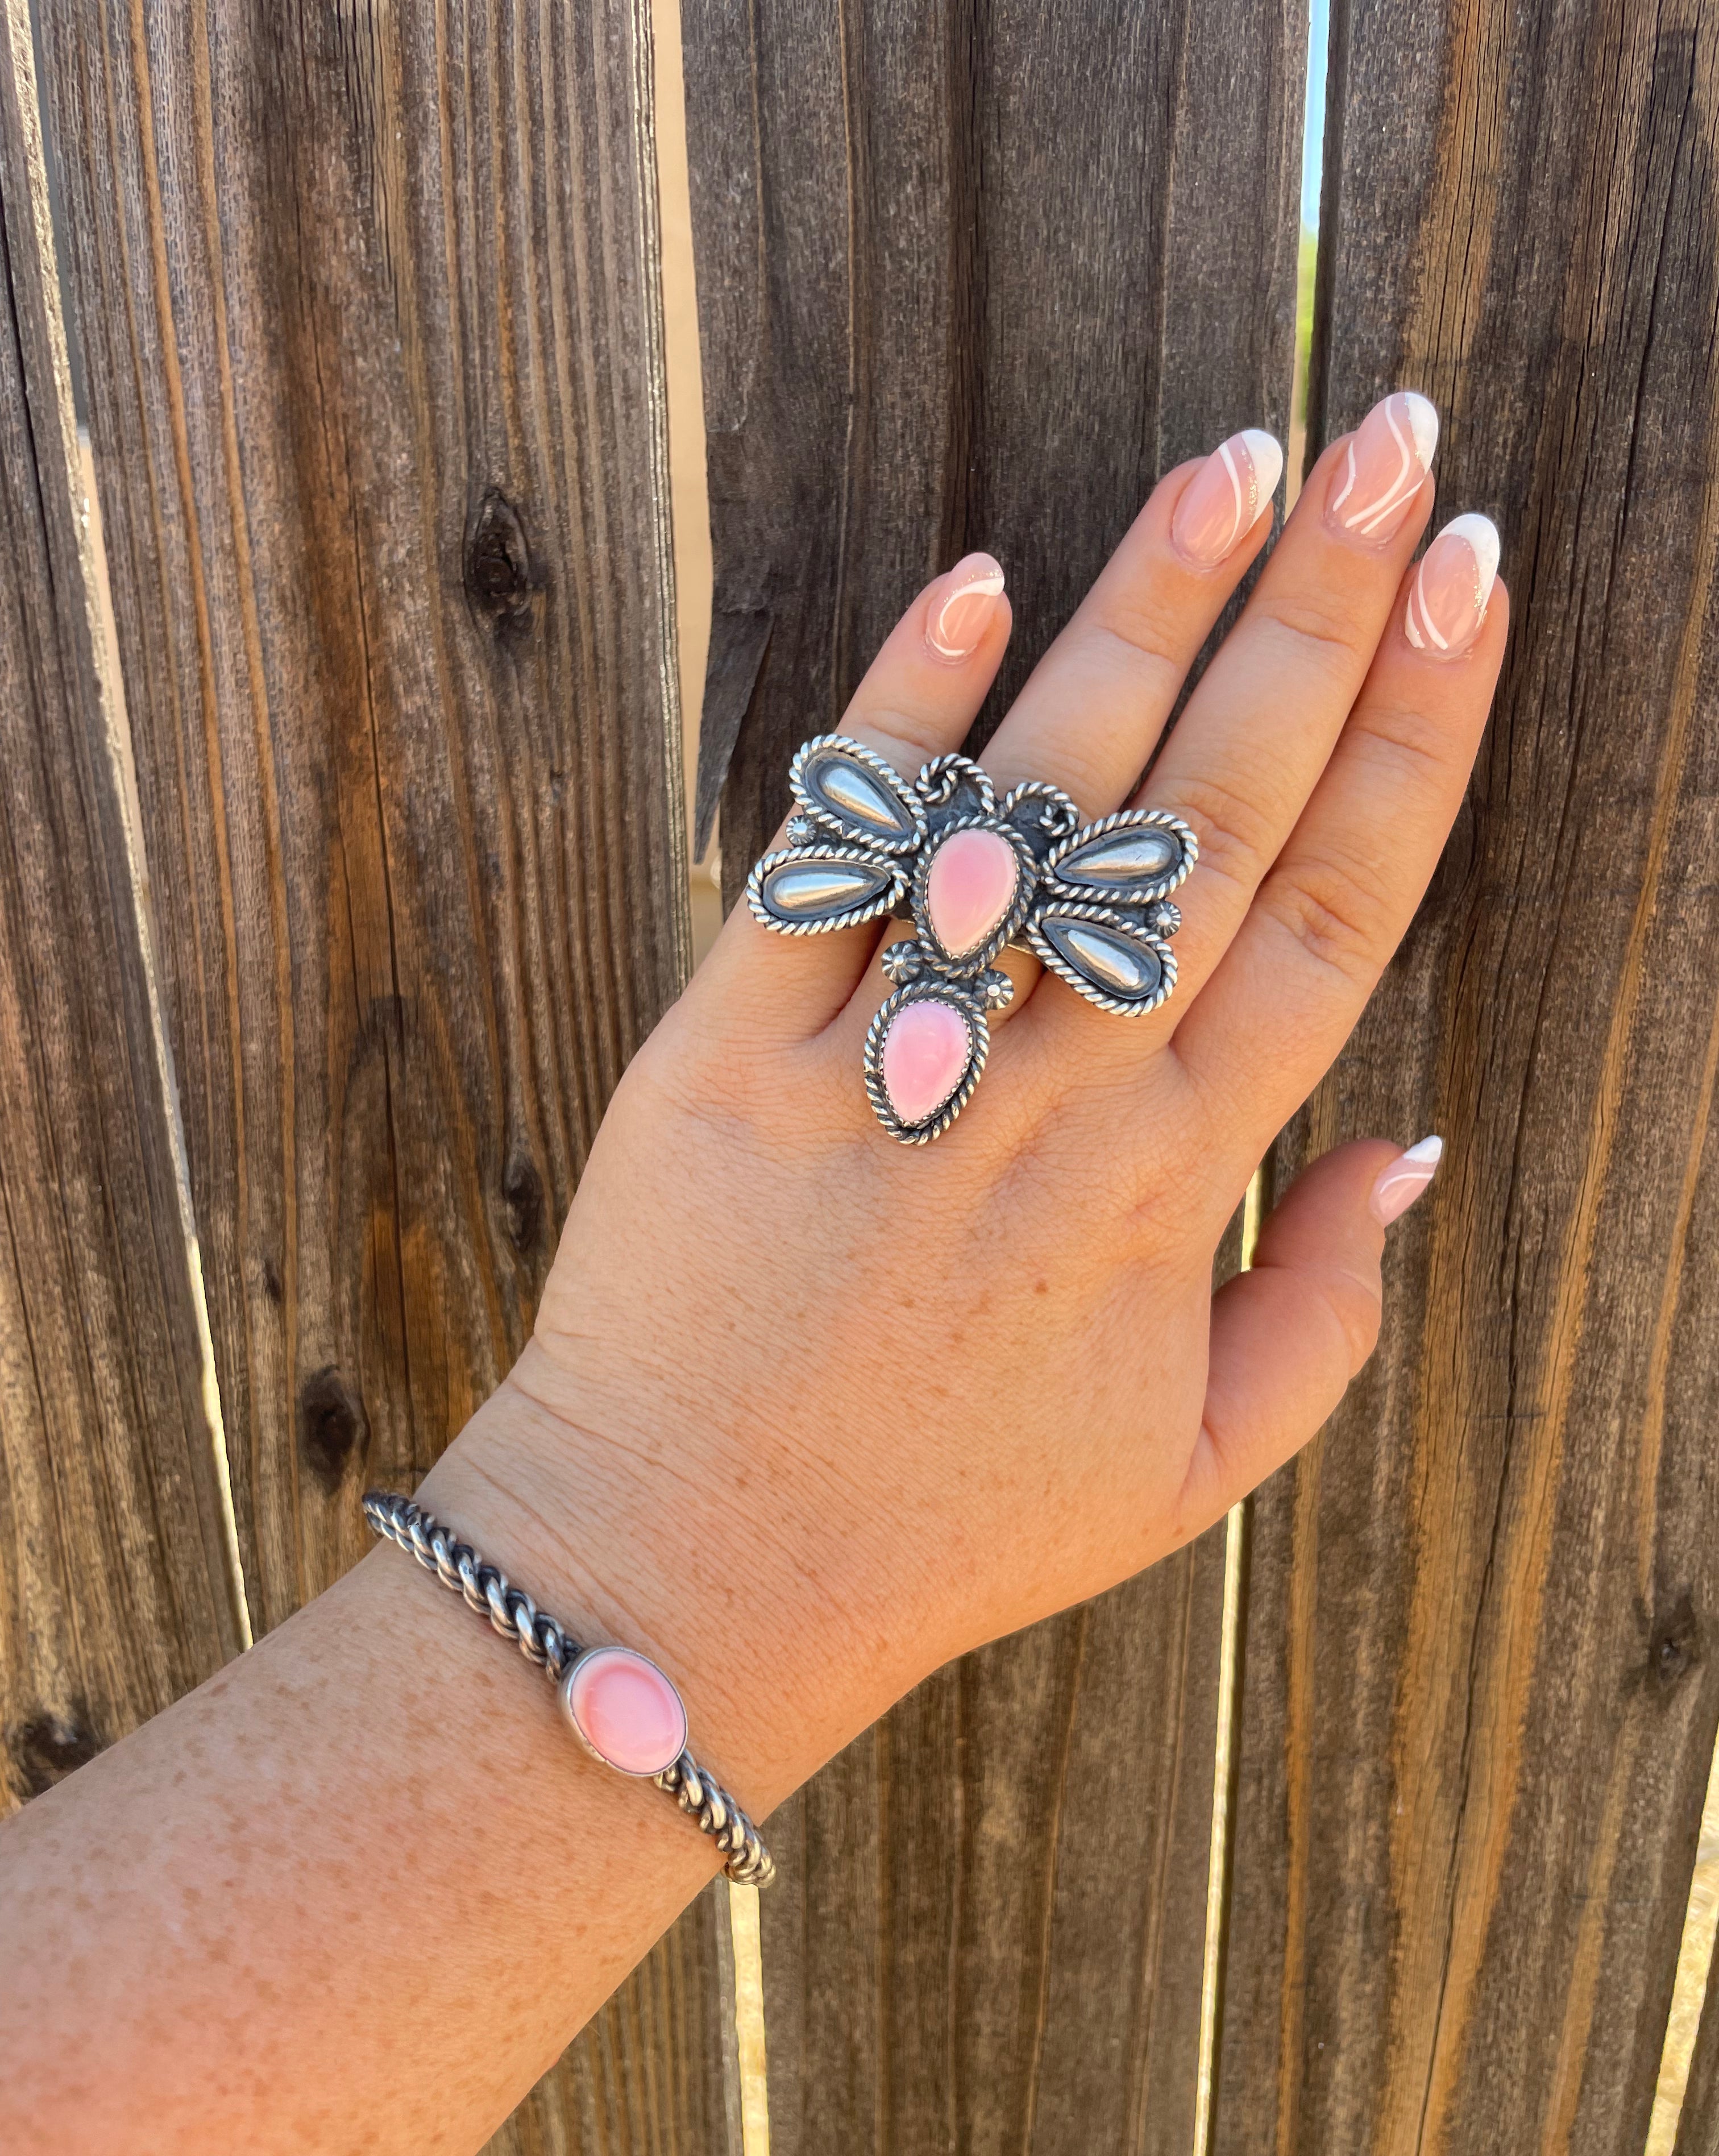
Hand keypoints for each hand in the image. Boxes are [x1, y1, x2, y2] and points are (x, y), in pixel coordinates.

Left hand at [431, 395, 1505, 1808]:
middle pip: (1215, 819)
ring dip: (1143, 619)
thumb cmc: (944, 1526)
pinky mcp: (722, 1054)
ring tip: (1235, 462)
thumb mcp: (1186, 1470)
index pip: (1333, 917)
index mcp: (1171, 1188)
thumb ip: (1325, 1311)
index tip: (1469, 585)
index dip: (1416, 737)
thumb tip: (1416, 1147)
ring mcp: (885, 1068)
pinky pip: (821, 867)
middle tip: (1392, 441)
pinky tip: (971, 587)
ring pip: (1038, 808)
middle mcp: (1048, 1102)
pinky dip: (890, 727)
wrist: (690, 1576)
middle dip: (1319, 617)